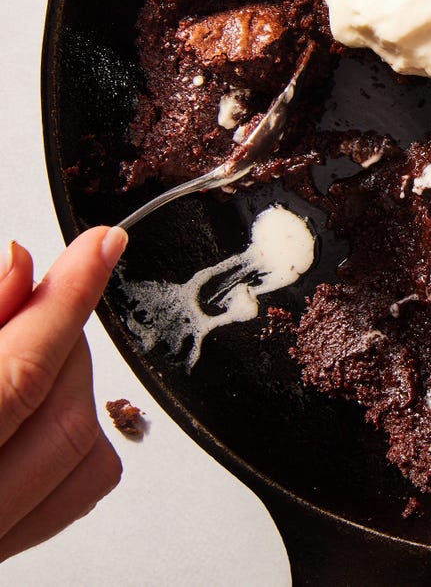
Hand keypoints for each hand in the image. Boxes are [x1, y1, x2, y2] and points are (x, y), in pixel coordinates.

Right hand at [0, 227, 127, 561]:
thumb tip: (18, 267)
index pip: (18, 374)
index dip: (69, 298)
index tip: (101, 246)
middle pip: (62, 414)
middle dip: (63, 342)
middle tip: (30, 304)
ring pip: (82, 459)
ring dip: (69, 389)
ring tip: (23, 354)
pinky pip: (71, 494)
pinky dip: (70, 439)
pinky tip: (27, 407)